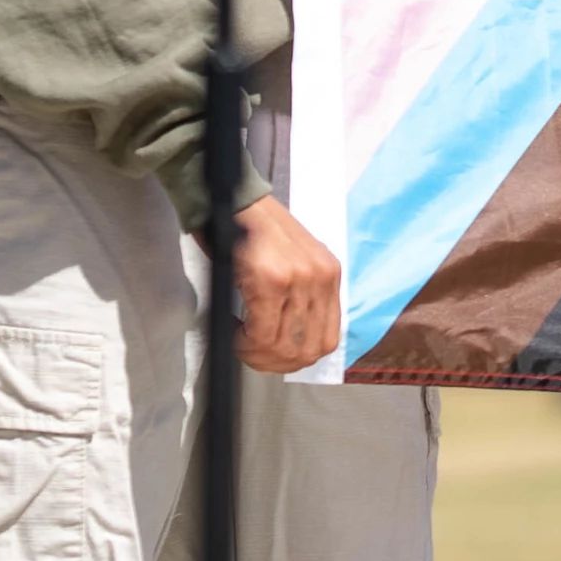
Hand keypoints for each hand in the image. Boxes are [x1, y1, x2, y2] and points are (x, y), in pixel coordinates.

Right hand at [226, 196, 343, 373]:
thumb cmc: (252, 230)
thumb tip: (292, 345)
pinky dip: (244, 341)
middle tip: (250, 352)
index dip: (298, 358)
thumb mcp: (293, 262)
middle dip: (274, 363)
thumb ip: (302, 298)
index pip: (328, 339)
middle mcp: (321, 277)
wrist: (231, 198)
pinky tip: (234, 327)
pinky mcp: (272, 280)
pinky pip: (261, 333)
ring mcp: (299, 279)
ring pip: (284, 346)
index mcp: (329, 274)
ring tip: (240, 340)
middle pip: (308, 349)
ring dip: (256, 354)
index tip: (273, 355)